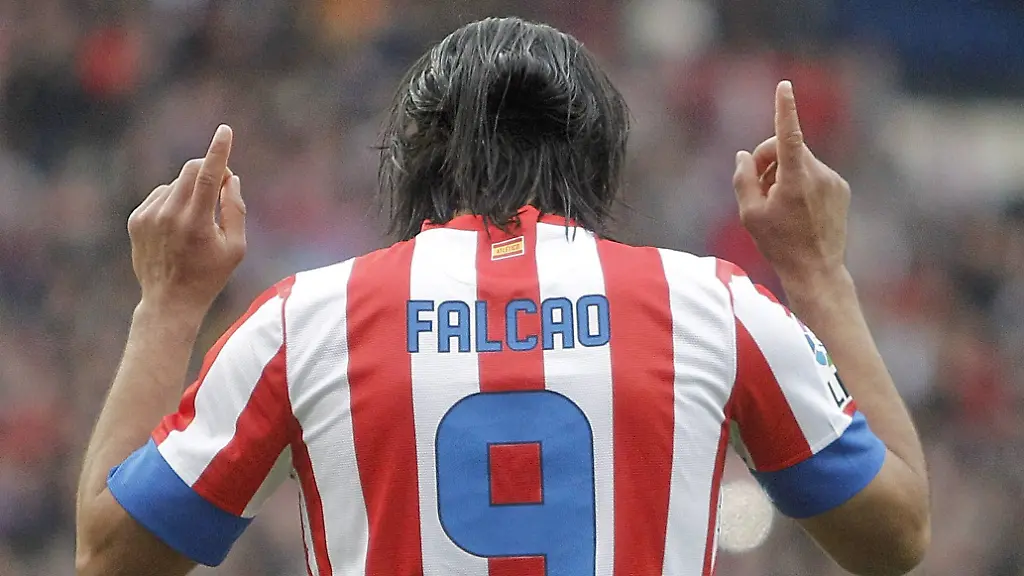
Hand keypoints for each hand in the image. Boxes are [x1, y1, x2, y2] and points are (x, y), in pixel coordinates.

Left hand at [127, 125, 245, 320]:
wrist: (169, 301)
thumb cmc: (209, 275)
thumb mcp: (236, 248)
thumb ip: (236, 209)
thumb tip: (230, 178)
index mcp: (197, 223)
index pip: (209, 176)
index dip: (219, 151)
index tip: (225, 131)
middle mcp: (169, 215)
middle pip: (190, 171)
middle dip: (208, 171)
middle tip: (220, 189)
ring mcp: (149, 216)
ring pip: (176, 183)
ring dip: (190, 191)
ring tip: (196, 223)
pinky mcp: (136, 219)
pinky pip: (160, 195)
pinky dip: (173, 202)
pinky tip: (177, 227)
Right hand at [732, 81, 850, 284]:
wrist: (816, 270)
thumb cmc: (779, 244)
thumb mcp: (750, 214)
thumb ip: (743, 179)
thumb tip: (744, 156)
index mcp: (795, 179)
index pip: (788, 135)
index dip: (784, 109)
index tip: (784, 87)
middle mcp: (818, 174)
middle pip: (785, 149)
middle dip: (768, 161)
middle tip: (756, 188)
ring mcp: (833, 180)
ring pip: (800, 162)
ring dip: (784, 174)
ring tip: (777, 205)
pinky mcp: (841, 189)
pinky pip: (814, 175)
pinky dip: (801, 183)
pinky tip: (796, 210)